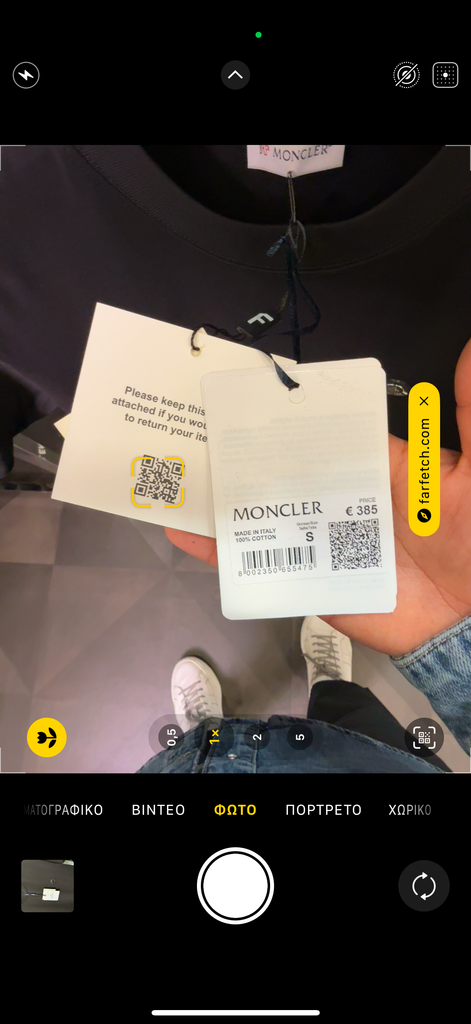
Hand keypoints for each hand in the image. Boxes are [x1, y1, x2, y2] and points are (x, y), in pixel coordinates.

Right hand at [165, 338, 470, 658]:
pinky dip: (221, 551)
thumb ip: (467, 413)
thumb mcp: (470, 473)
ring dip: (221, 494)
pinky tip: (186, 533)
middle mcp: (343, 498)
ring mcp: (323, 540)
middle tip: (186, 425)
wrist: (467, 625)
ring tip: (174, 470)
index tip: (239, 388)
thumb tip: (464, 350)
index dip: (284, 409)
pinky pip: (260, 564)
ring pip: (263, 510)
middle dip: (238, 448)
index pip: (323, 428)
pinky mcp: (311, 580)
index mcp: (378, 465)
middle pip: (281, 467)